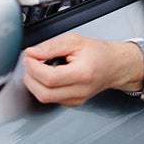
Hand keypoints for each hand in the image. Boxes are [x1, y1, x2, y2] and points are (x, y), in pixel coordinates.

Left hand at [23, 34, 143, 106]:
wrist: (114, 66)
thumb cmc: (98, 53)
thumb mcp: (75, 41)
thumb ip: (52, 46)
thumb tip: (32, 53)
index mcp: (83, 73)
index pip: (50, 78)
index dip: (34, 67)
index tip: (29, 57)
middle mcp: (80, 91)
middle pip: (44, 93)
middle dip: (31, 77)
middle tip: (30, 62)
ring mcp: (76, 100)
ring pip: (45, 98)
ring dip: (35, 83)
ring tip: (39, 67)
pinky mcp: (72, 103)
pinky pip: (51, 99)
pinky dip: (43, 87)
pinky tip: (48, 76)